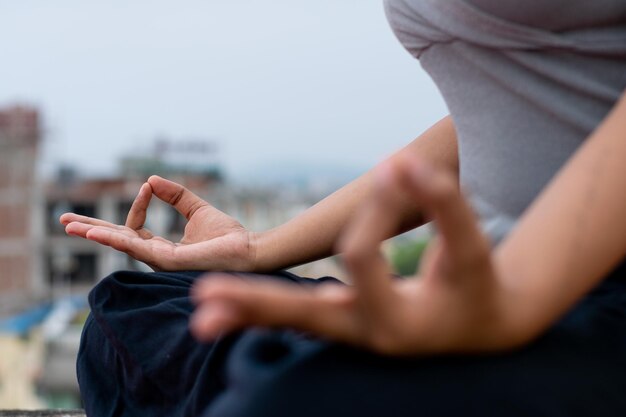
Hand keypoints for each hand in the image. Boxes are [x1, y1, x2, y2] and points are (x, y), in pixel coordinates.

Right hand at [60, 176, 255, 271]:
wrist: (249, 249)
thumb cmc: (228, 235)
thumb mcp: (196, 209)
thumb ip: (175, 195)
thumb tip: (150, 180)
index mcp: (161, 246)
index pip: (135, 227)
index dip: (137, 205)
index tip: (148, 188)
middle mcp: (157, 256)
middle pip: (117, 241)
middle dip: (91, 230)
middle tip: (64, 221)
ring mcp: (161, 260)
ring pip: (122, 245)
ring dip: (95, 234)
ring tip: (70, 225)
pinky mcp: (169, 261)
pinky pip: (137, 249)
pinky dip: (116, 239)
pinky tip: (96, 232)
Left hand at [190, 156, 522, 354]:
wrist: (480, 326)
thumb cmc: (477, 284)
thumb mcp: (470, 246)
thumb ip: (442, 203)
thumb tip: (400, 162)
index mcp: (397, 318)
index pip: (362, 255)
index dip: (373, 207)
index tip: (395, 171)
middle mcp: (364, 333)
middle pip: (302, 316)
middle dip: (257, 303)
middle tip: (204, 298)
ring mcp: (349, 334)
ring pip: (292, 325)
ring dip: (248, 314)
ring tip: (200, 314)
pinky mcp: (342, 326)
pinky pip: (298, 321)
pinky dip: (266, 312)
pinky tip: (233, 308)